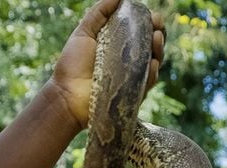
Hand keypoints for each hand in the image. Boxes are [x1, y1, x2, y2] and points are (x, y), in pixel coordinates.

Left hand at [48, 0, 165, 130]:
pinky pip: (149, 81)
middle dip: (159, 33)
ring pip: (155, 62)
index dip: (150, 22)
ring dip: (159, 49)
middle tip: (157, 25)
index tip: (152, 15)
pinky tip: (153, 62)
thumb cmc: (72, 65)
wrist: (67, 94)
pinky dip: (153, 72)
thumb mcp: (84, 32)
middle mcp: (129, 60)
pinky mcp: (134, 93)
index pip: (141, 31)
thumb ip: (99, 13)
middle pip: (152, 45)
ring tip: (157, 38)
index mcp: (119, 44)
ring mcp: (133, 77)